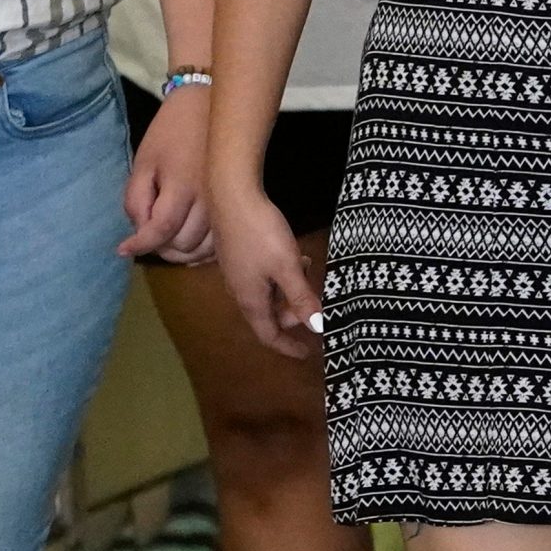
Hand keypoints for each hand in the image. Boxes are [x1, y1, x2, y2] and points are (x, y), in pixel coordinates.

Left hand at [121, 86, 215, 262]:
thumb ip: (137, 201)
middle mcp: (209, 200)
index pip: (161, 231)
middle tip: (148, 236)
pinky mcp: (235, 203)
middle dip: (160, 247)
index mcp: (183, 186)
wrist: (209, 108)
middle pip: (182, 244)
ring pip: (203, 248)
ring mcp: (226, 203)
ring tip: (166, 241)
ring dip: (181, 252)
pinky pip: (220, 241)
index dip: (140, 245)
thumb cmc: (170, 133)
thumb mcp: (144, 162)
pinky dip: (202, 250)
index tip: (123, 249)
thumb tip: (139, 234)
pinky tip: (189, 241)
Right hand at [213, 182, 324, 358]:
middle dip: (293, 315)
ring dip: (289, 292)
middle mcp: (241, 291)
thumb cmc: (261, 234)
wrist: (232, 197)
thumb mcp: (287, 266)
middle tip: (316, 304)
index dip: (287, 346)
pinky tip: (296, 258)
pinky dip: (282, 276)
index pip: (269, 335)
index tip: (306, 353)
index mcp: (251, 300)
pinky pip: (264, 277)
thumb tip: (318, 327)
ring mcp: (238, 273)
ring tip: (309, 274)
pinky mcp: (239, 255)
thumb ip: (301, 297)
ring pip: (268, 294)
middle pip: (269, 315)